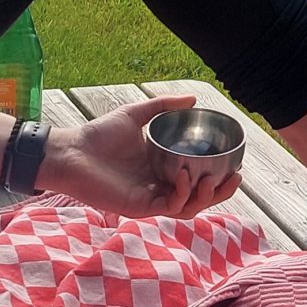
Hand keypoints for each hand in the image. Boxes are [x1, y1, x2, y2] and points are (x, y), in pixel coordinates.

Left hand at [41, 95, 240, 218]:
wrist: (72, 151)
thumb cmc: (98, 134)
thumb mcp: (137, 115)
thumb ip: (164, 106)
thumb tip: (194, 98)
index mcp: (162, 168)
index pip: (197, 178)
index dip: (218, 175)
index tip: (234, 163)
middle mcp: (160, 186)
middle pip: (200, 197)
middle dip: (220, 192)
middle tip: (235, 177)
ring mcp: (151, 199)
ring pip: (189, 207)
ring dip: (204, 196)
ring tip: (209, 179)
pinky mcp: (140, 208)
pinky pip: (169, 207)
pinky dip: (181, 194)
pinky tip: (183, 176)